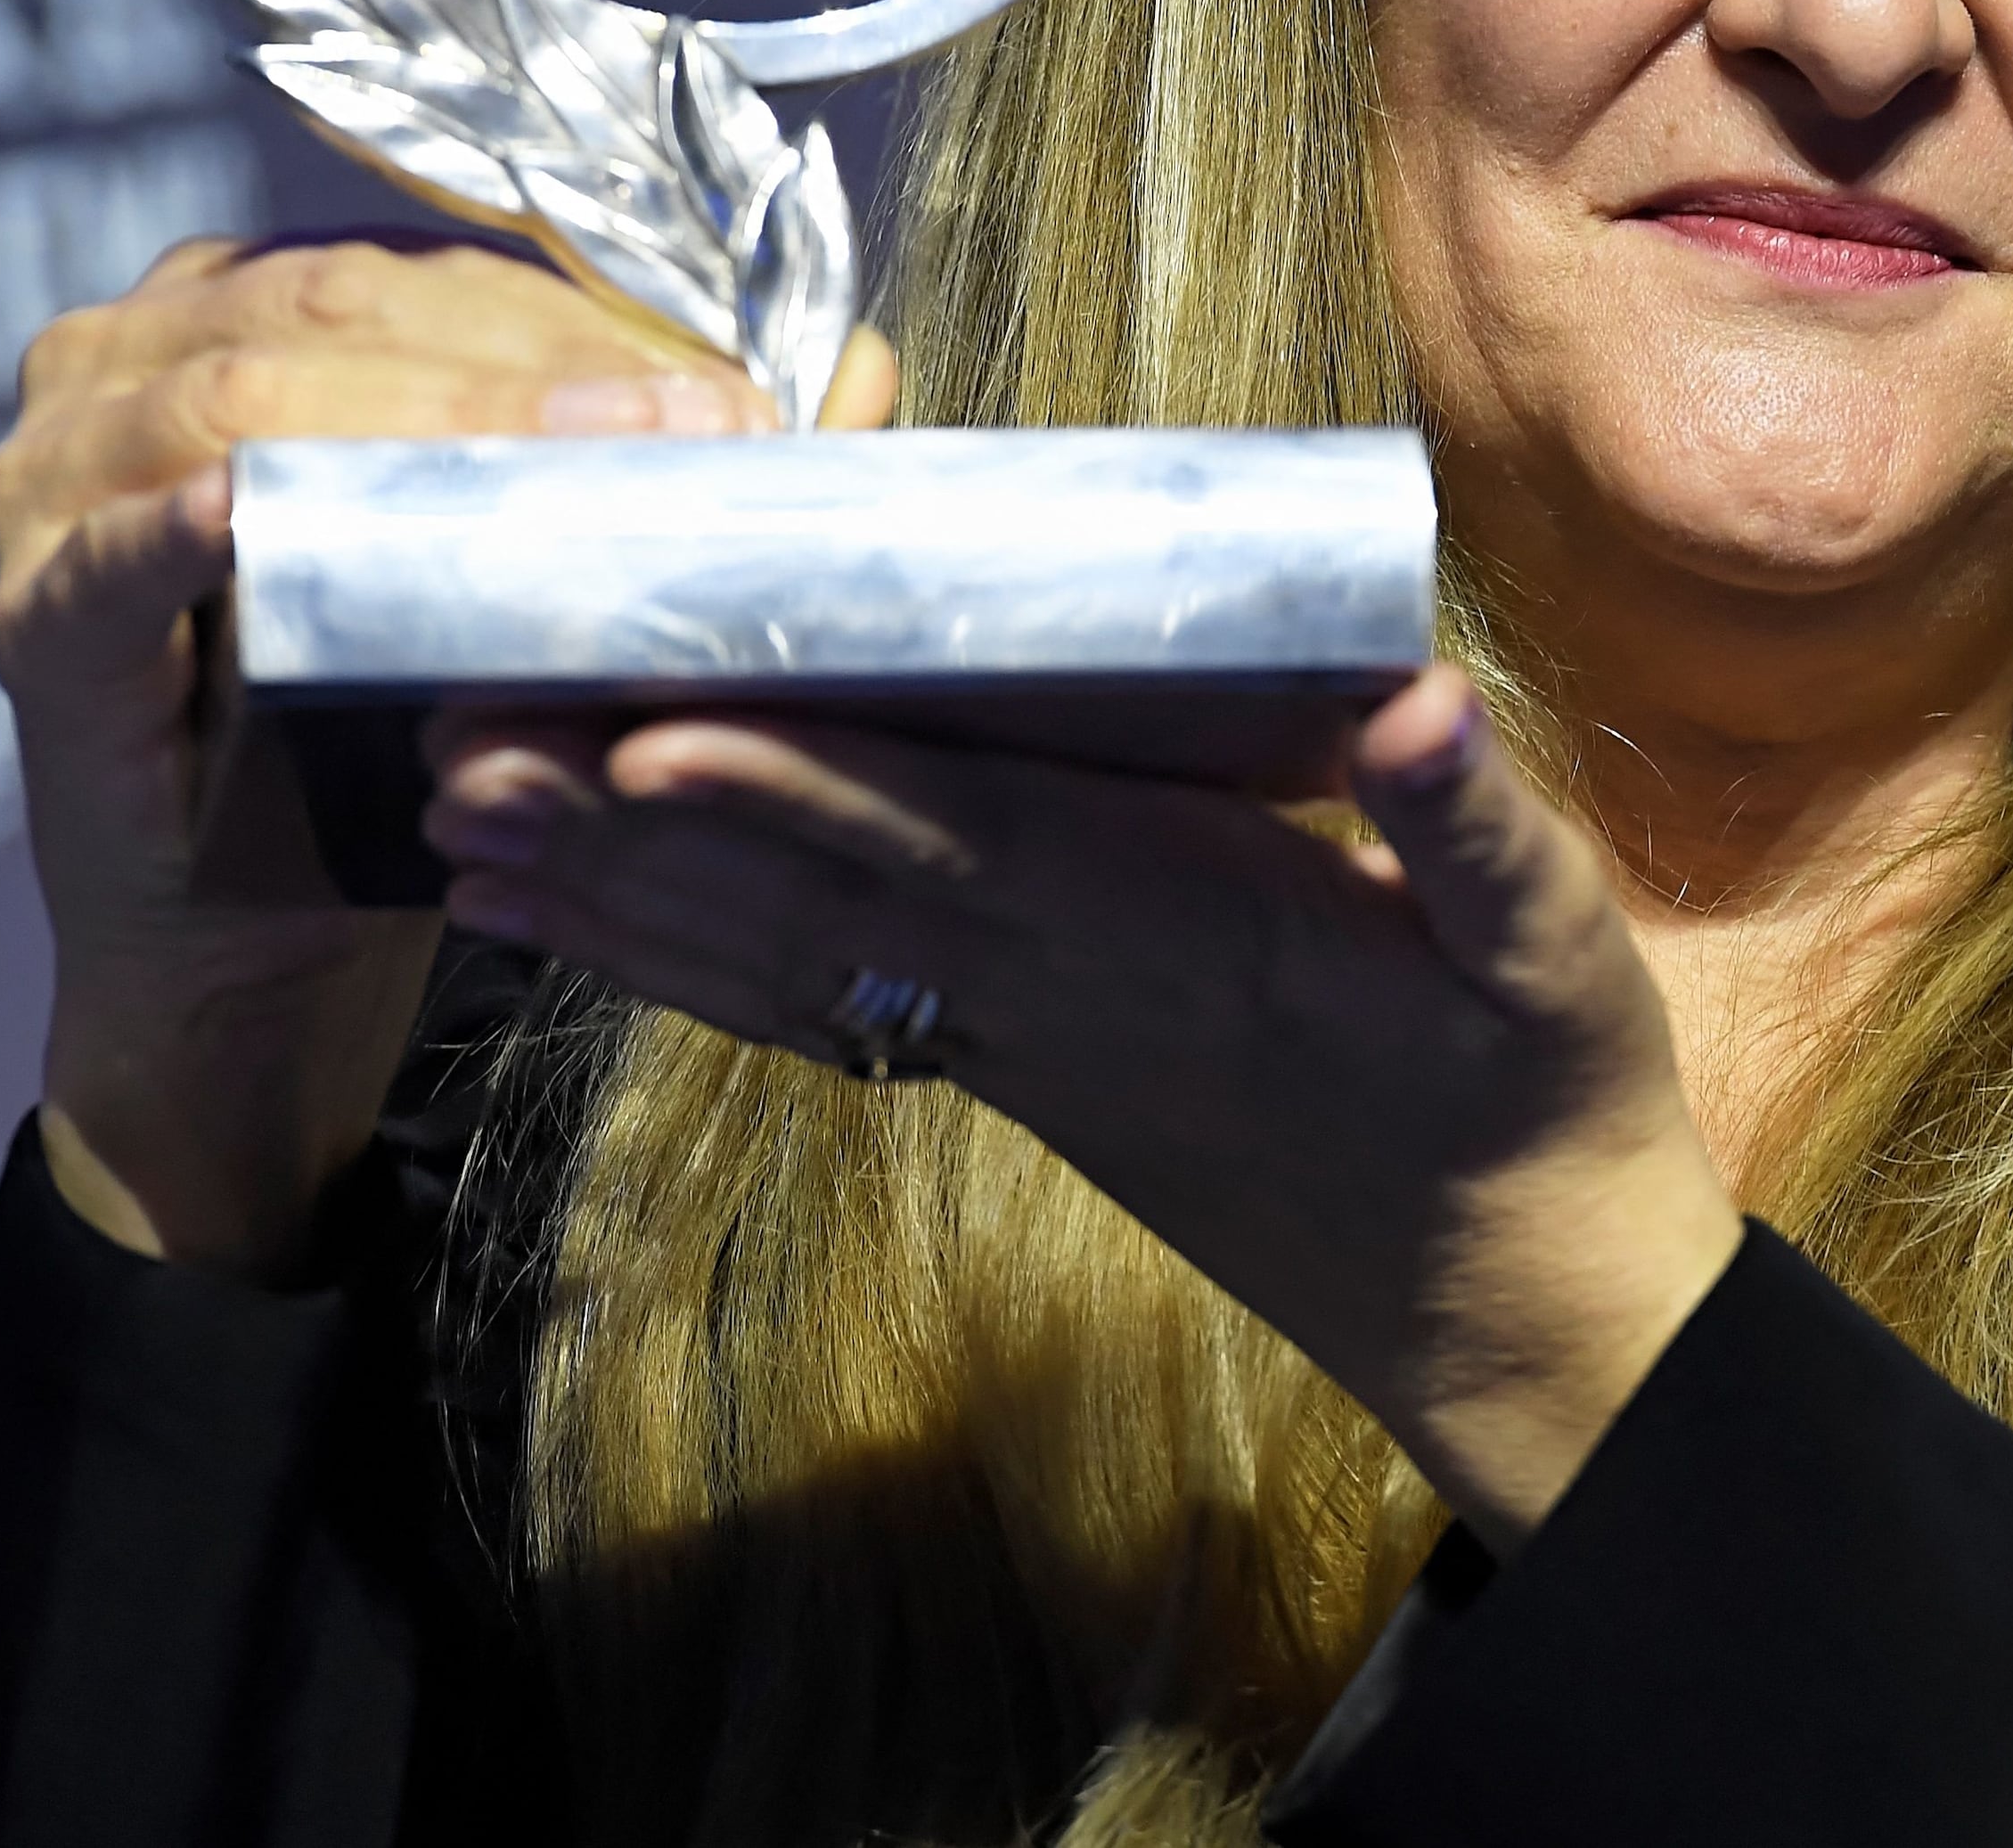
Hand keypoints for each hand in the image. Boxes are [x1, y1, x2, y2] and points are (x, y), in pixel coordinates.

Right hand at [0, 229, 895, 1271]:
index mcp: (251, 298)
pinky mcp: (34, 618)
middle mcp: (131, 350)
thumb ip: (677, 463)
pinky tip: (251, 515)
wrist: (270, 935)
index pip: (438, 265)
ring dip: (420, 428)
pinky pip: (112, 550)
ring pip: (251, 394)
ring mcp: (56, 475)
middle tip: (694, 436)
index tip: (742, 394)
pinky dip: (185, 527)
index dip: (598, 317)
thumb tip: (875, 370)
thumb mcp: (544, 570)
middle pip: (353, 304)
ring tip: (568, 482)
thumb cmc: (407, 718)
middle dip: (537, 368)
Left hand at [424, 668, 1745, 1544]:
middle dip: (640, 825)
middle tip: (457, 749)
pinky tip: (583, 926)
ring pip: (792, 959)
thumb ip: (1477, 828)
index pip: (971, 846)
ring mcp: (1030, 1044)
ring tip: (456, 829)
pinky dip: (686, 966)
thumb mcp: (1556, 952)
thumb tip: (1417, 701)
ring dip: (621, 899)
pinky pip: (822, 1009)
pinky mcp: (1022, 1070)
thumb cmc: (1537, 1105)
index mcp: (1192, 932)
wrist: (1513, 1310)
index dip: (812, 790)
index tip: (659, 730)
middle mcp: (1073, 993)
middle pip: (824, 896)